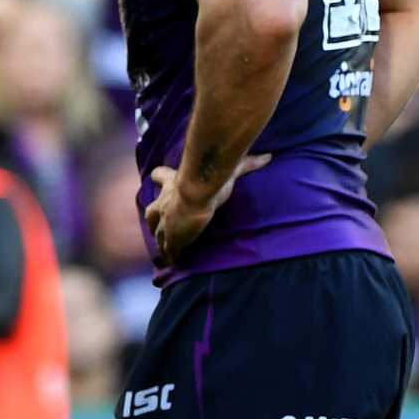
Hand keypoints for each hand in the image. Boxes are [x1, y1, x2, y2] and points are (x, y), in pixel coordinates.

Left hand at [147, 154, 267, 265]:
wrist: (197, 193)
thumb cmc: (209, 179)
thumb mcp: (229, 169)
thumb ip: (248, 162)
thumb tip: (268, 156)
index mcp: (172, 183)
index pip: (159, 175)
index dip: (159, 176)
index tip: (158, 176)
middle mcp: (163, 203)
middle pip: (150, 212)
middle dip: (153, 218)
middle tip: (156, 222)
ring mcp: (165, 223)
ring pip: (157, 235)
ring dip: (160, 240)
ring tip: (164, 249)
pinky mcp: (171, 239)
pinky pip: (168, 250)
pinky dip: (170, 255)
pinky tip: (172, 262)